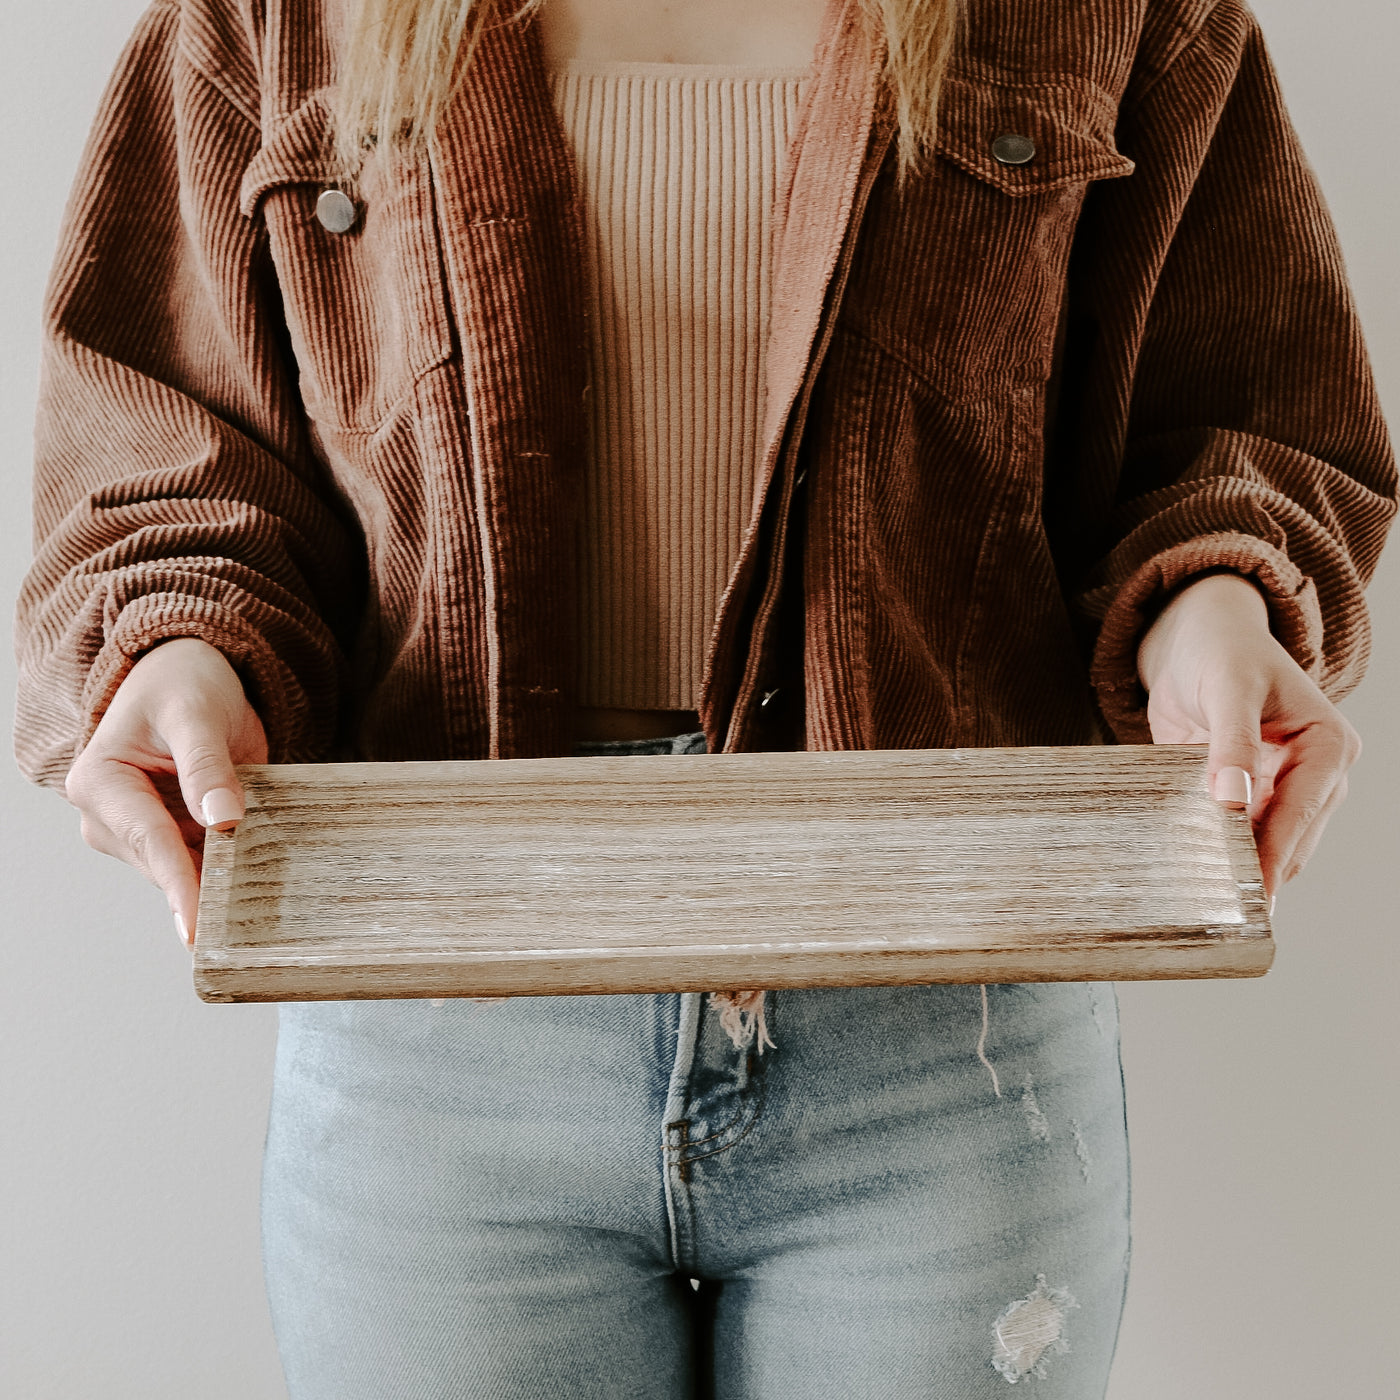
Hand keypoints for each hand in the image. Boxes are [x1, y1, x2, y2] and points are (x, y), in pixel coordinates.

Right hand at [63, 638, 267, 948]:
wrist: (191, 674)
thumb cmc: (183, 684)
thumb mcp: (196, 713)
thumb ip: (207, 765)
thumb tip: (223, 820)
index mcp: (100, 782)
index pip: (150, 839)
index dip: (179, 884)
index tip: (197, 925)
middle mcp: (110, 815)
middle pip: (165, 864)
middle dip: (205, 892)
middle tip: (246, 927)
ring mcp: (141, 829)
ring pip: (184, 871)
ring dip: (220, 885)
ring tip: (258, 912)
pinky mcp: (173, 834)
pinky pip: (202, 862)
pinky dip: (228, 871)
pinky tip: (257, 888)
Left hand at [1136, 573, 1359, 898]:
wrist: (1196, 639)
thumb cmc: (1221, 652)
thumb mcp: (1227, 687)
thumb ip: (1231, 742)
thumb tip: (1232, 800)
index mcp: (1328, 745)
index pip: (1299, 812)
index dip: (1272, 856)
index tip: (1251, 895)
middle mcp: (1316, 773)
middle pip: (1290, 839)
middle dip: (1258, 871)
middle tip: (1223, 912)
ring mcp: (1283, 788)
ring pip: (1269, 846)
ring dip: (1240, 868)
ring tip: (1209, 905)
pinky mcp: (1249, 796)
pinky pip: (1240, 834)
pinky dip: (1221, 852)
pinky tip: (1197, 877)